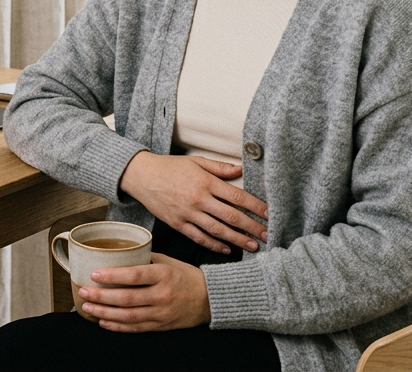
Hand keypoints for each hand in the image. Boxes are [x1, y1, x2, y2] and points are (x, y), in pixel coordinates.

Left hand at [79, 253, 210, 331]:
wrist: (209, 299)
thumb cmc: (186, 276)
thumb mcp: (168, 262)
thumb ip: (145, 259)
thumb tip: (119, 254)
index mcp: (164, 274)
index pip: (134, 276)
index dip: (112, 276)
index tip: (94, 274)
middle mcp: (162, 295)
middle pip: (126, 298)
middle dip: (101, 296)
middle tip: (83, 291)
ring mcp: (161, 313)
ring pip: (128, 316)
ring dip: (104, 312)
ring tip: (88, 306)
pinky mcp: (160, 326)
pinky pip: (135, 328)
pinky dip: (117, 326)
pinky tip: (103, 321)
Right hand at [118, 151, 267, 253]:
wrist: (141, 176)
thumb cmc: (170, 166)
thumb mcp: (196, 161)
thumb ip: (219, 167)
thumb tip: (240, 169)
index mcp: (206, 182)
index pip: (237, 197)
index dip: (255, 206)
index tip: (269, 214)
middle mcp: (198, 199)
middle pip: (231, 216)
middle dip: (252, 227)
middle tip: (268, 235)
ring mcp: (188, 214)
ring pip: (218, 230)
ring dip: (237, 240)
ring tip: (252, 247)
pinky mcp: (178, 224)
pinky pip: (199, 237)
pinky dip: (214, 245)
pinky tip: (227, 249)